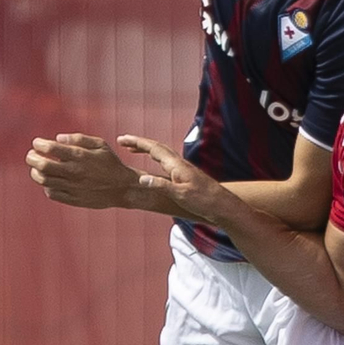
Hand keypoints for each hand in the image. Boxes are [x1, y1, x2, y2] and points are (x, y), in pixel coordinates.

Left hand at [26, 134, 143, 208]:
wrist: (123, 188)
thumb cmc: (111, 163)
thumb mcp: (100, 144)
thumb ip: (78, 138)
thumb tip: (57, 138)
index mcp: (80, 156)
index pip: (51, 148)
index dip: (39, 144)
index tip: (37, 143)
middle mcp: (74, 172)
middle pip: (43, 165)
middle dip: (32, 158)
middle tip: (31, 155)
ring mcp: (73, 187)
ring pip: (44, 180)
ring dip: (36, 172)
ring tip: (37, 168)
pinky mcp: (73, 199)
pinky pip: (52, 193)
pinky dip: (46, 186)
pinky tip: (50, 181)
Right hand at [117, 135, 236, 223]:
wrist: (222, 205)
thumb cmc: (203, 200)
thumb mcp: (180, 195)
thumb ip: (161, 186)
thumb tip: (141, 178)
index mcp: (176, 165)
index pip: (153, 148)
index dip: (136, 142)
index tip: (122, 139)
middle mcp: (179, 163)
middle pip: (156, 147)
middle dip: (138, 143)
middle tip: (122, 141)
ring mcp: (182, 168)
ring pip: (161, 153)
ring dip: (145, 149)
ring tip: (131, 150)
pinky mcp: (185, 175)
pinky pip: (165, 161)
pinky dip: (154, 158)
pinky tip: (152, 164)